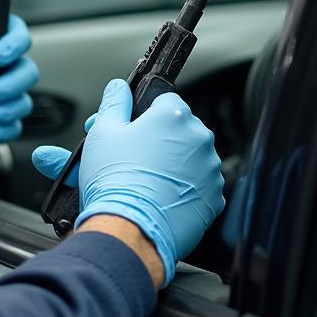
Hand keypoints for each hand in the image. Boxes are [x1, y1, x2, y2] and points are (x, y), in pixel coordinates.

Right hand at [31, 79, 224, 284]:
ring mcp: (210, 170)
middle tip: (128, 155)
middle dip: (154, 138)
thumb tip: (118, 87)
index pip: (163, 99)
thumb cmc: (115, 180)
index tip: (127, 128)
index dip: (140, 113)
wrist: (130, 229)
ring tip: (141, 179)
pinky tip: (157, 196)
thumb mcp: (102, 132)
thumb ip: (114, 102)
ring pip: (188, 157)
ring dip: (169, 163)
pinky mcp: (214, 199)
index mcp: (174, 115)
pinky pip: (196, 185)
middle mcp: (199, 138)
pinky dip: (180, 188)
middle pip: (177, 128)